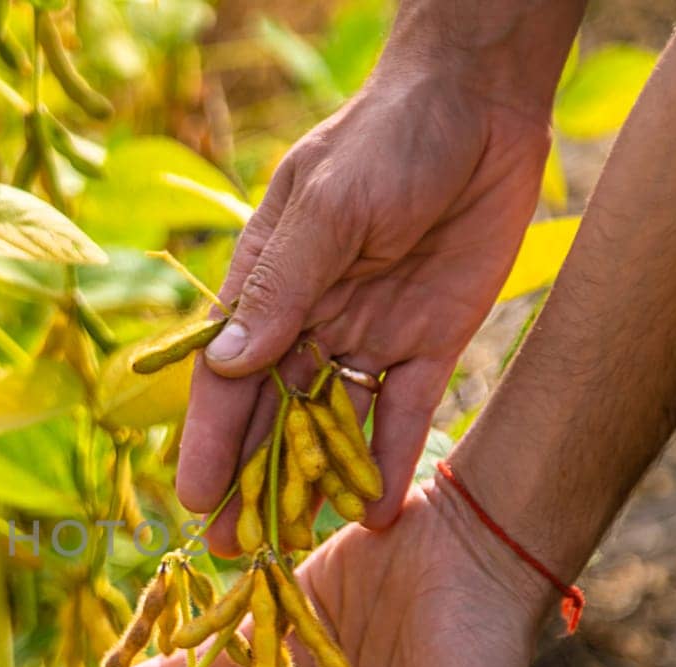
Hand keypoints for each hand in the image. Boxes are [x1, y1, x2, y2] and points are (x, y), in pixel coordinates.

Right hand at [182, 69, 549, 543]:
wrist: (481, 107)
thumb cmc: (385, 138)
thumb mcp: (327, 206)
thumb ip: (282, 286)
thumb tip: (225, 363)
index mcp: (264, 288)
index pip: (224, 378)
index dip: (208, 441)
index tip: (194, 499)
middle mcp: (307, 324)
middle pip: (270, 419)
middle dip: (252, 484)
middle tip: (238, 549)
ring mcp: (366, 339)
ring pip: (331, 430)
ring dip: (313, 488)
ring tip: (298, 546)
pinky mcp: (427, 347)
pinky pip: (403, 416)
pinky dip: (389, 463)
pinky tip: (377, 511)